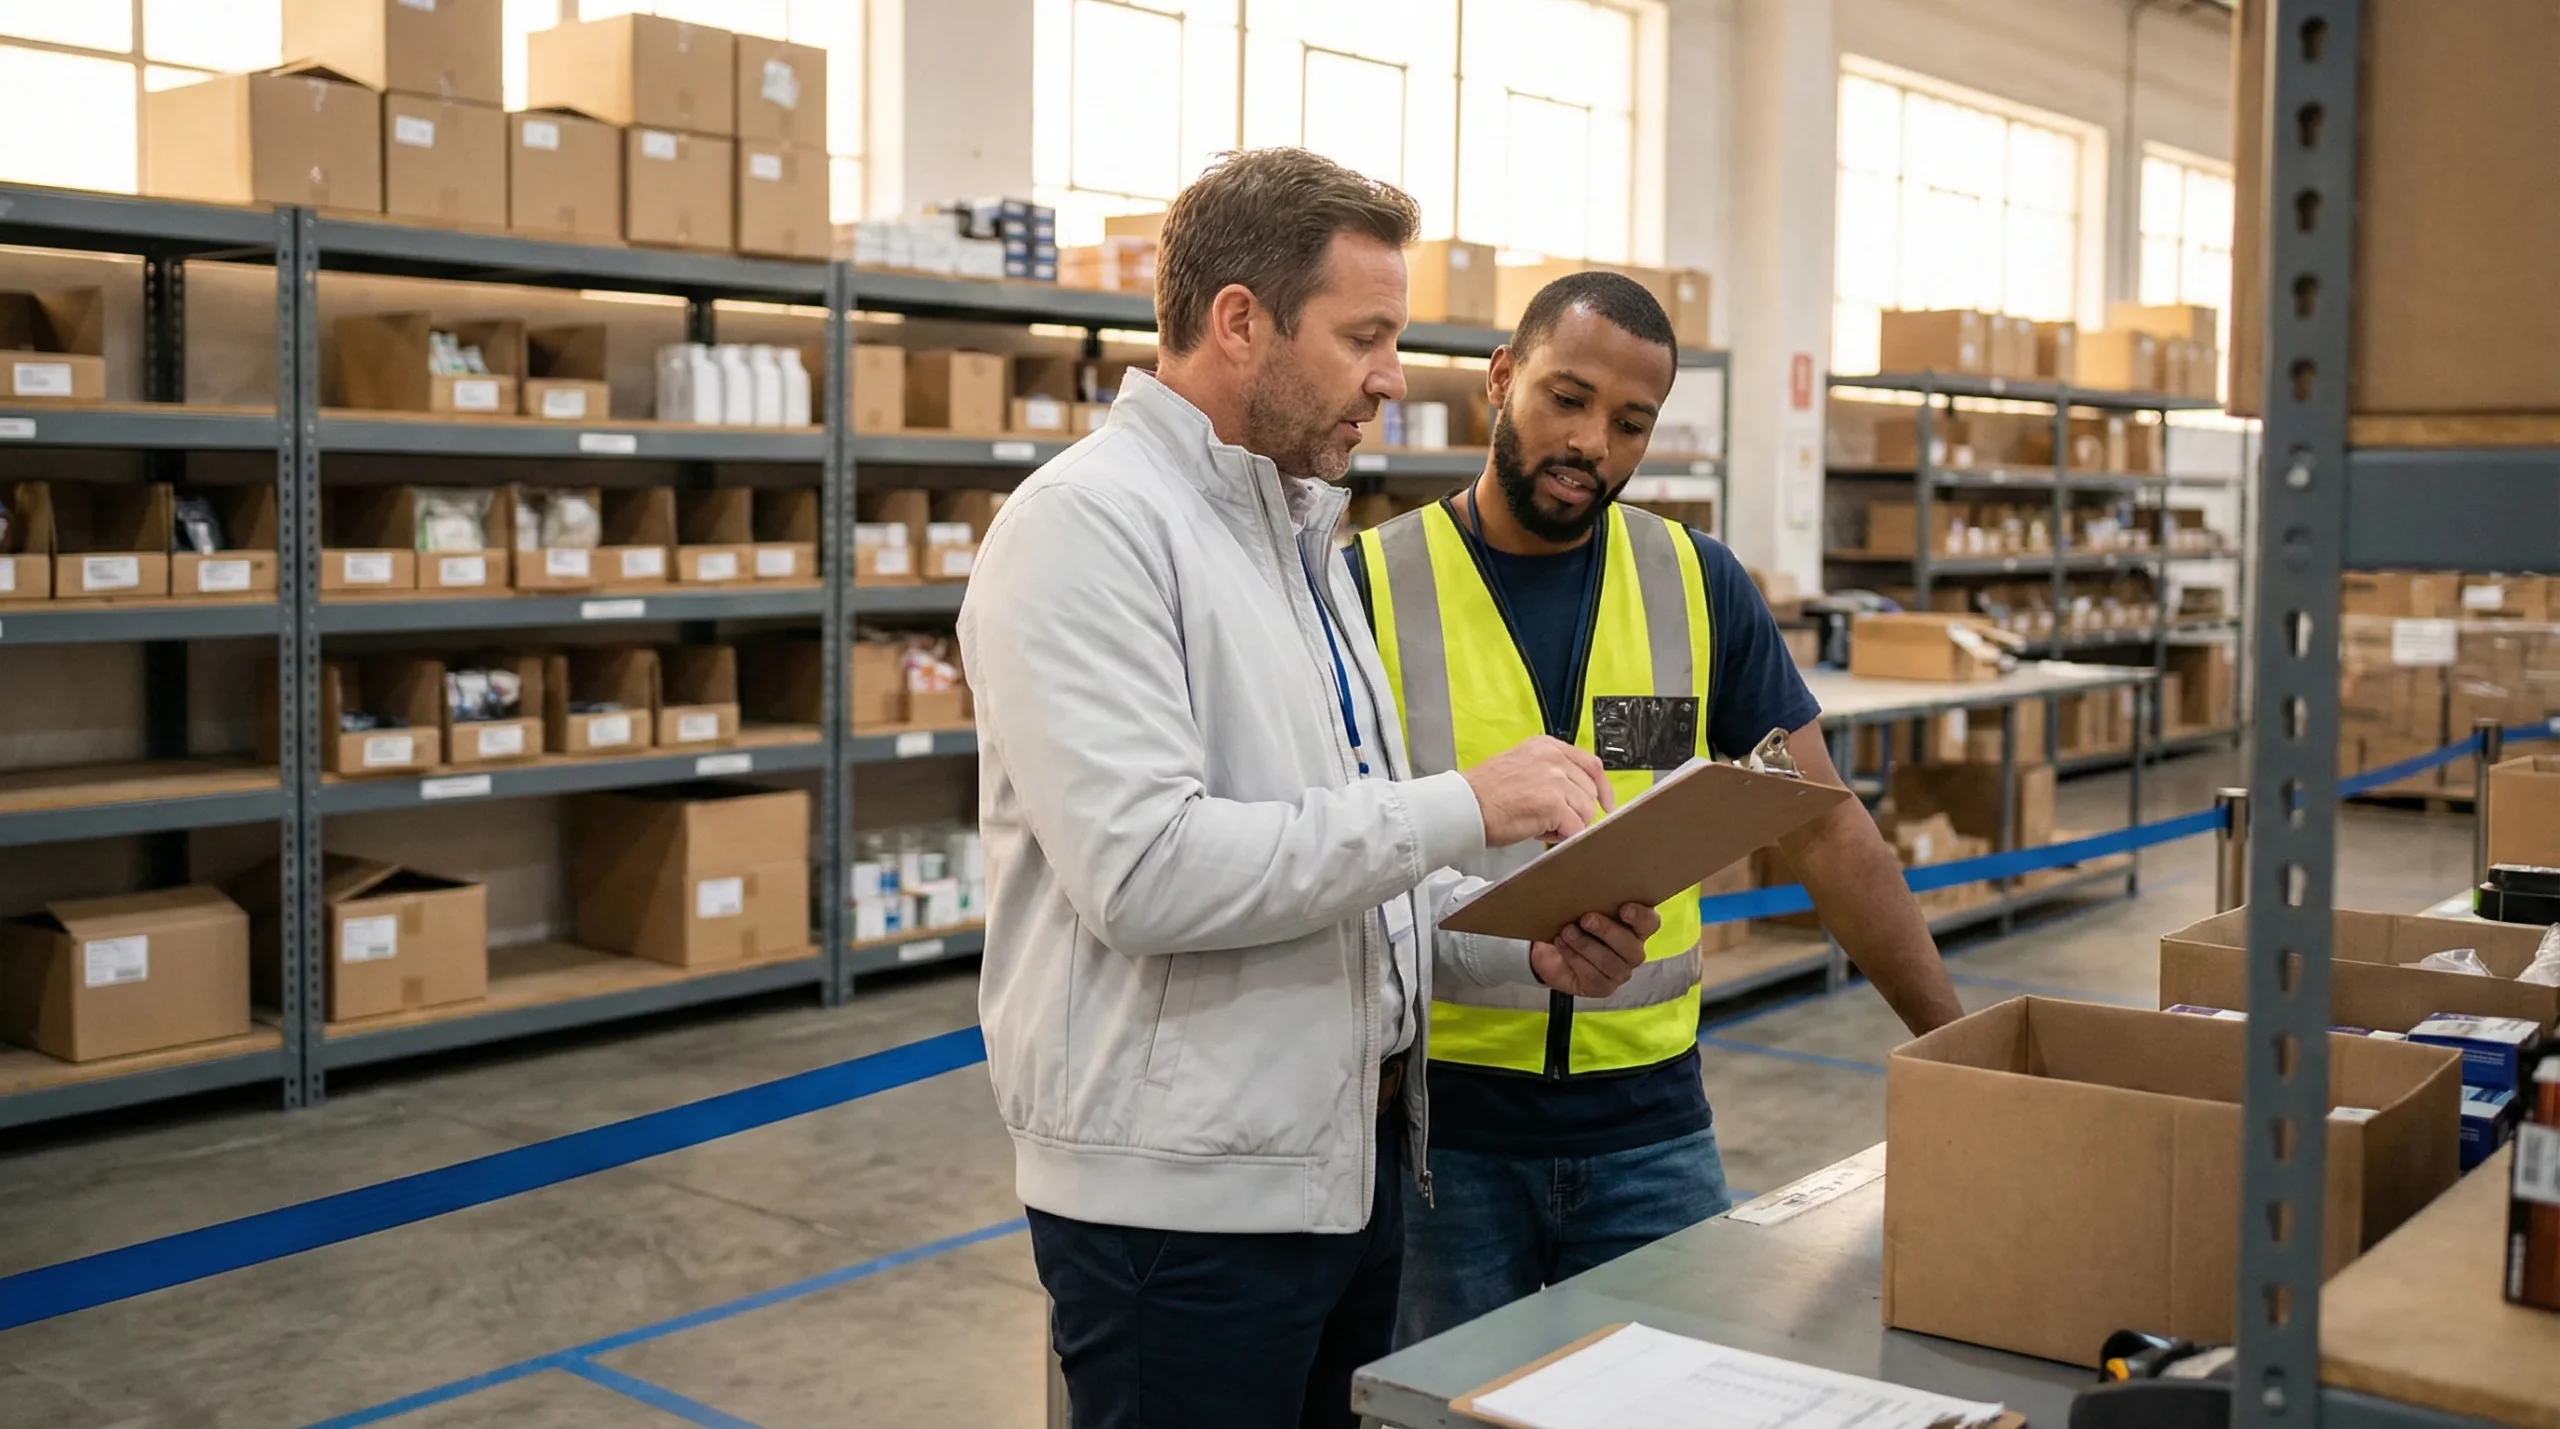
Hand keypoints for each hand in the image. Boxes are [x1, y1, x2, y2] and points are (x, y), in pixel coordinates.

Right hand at [1463, 736, 1613, 845]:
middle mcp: (1553, 758)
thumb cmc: (1483, 793)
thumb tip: (1574, 794)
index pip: (1591, 764)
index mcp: (1546, 746)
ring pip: (1585, 812)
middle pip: (1589, 791)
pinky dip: (1562, 836)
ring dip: (1568, 824)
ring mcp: (1555, 780)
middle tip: (1551, 819)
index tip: (1606, 803)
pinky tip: (1541, 832)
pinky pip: (1575, 828)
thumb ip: (1550, 772)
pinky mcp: (1553, 804)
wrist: (1463, 805)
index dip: (1602, 787)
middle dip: (1576, 810)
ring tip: (1541, 824)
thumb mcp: (1520, 765)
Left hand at [1530, 903, 1660, 998]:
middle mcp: (1633, 951)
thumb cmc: (1575, 921)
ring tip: (1566, 932)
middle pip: (1631, 946)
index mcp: (1636, 927)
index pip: (1650, 922)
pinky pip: (1593, 976)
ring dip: (1586, 945)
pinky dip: (1574, 958)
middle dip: (1607, 931)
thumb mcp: (1584, 906)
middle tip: (1586, 919)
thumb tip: (1582, 879)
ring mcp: (1620, 972)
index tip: (1624, 908)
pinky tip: (1562, 944)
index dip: (1640, 917)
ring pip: (1610, 962)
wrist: (1554, 946)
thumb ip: (1593, 898)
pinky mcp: (1603, 987)